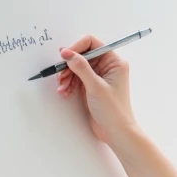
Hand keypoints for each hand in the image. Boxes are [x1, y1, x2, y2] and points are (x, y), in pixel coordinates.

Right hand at [55, 34, 137, 150]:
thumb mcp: (95, 86)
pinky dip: (69, 84)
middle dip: (69, 65)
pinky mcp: (91, 87)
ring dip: (67, 76)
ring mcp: (98, 77)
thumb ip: (81, 67)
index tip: (64, 56)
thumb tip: (67, 53)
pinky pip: (76, 80)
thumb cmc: (113, 110)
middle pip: (82, 56)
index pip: (93, 43)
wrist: (116, 133)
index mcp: (114, 62)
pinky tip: (64, 92)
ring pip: (77, 68)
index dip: (77, 47)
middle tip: (60, 75)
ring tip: (62, 87)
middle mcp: (107, 67)